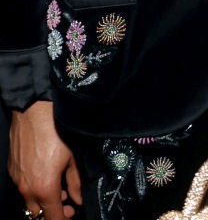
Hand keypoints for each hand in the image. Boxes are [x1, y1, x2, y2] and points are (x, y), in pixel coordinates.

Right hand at [9, 101, 81, 219]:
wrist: (33, 114)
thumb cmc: (56, 133)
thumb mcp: (72, 158)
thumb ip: (75, 182)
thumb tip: (78, 199)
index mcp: (45, 188)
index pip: (52, 218)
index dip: (63, 218)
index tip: (70, 213)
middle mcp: (28, 190)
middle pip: (37, 215)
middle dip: (51, 213)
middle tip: (66, 204)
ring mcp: (17, 181)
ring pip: (28, 203)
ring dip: (42, 202)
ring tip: (57, 188)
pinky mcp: (12, 172)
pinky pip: (22, 188)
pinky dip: (33, 189)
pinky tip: (44, 177)